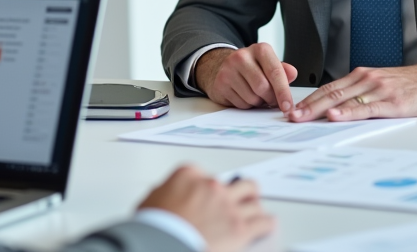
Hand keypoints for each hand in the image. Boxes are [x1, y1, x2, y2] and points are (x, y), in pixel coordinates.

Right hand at [139, 166, 274, 251]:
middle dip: (242, 191)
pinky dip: (266, 224)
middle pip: (239, 183)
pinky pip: (264, 222)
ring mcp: (228, 206)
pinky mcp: (240, 228)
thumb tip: (164, 196)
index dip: (206, 186)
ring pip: (254, 200)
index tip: (208, 192)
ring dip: (254, 207)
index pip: (203, 173)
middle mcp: (212, 186)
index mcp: (188, 175)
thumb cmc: (154, 227)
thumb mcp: (150, 201)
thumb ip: (164, 193)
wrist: (163, 243)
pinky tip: (267, 225)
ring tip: (256, 212)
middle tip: (244, 197)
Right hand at [195, 43, 298, 112]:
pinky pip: (240, 104)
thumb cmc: (253, 68)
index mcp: (260, 49)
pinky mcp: (220, 84)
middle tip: (272, 100)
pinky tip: (244, 96)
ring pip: (251, 98)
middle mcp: (242, 56)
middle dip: (270, 99)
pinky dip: (246, 105)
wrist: (225, 67)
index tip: (288, 106)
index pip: (275, 72)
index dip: (283, 92)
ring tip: (257, 95)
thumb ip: (283, 71)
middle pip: (262, 87)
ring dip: (258, 103)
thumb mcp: (269, 65)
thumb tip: (292, 74)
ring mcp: (228, 70)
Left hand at [288, 60, 416, 121]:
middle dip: (308, 105)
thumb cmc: (409, 85)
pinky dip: (348, 112)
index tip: (292, 108)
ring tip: (303, 117)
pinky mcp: (392, 102)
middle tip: (290, 116)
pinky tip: (336, 116)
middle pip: (331, 93)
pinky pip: (366, 108)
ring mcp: (379, 89)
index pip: (329, 88)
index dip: (309, 99)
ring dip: (320, 109)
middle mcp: (367, 79)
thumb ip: (360, 93)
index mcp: (361, 76)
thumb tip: (337, 108)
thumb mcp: (380, 84)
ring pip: (344, 99)